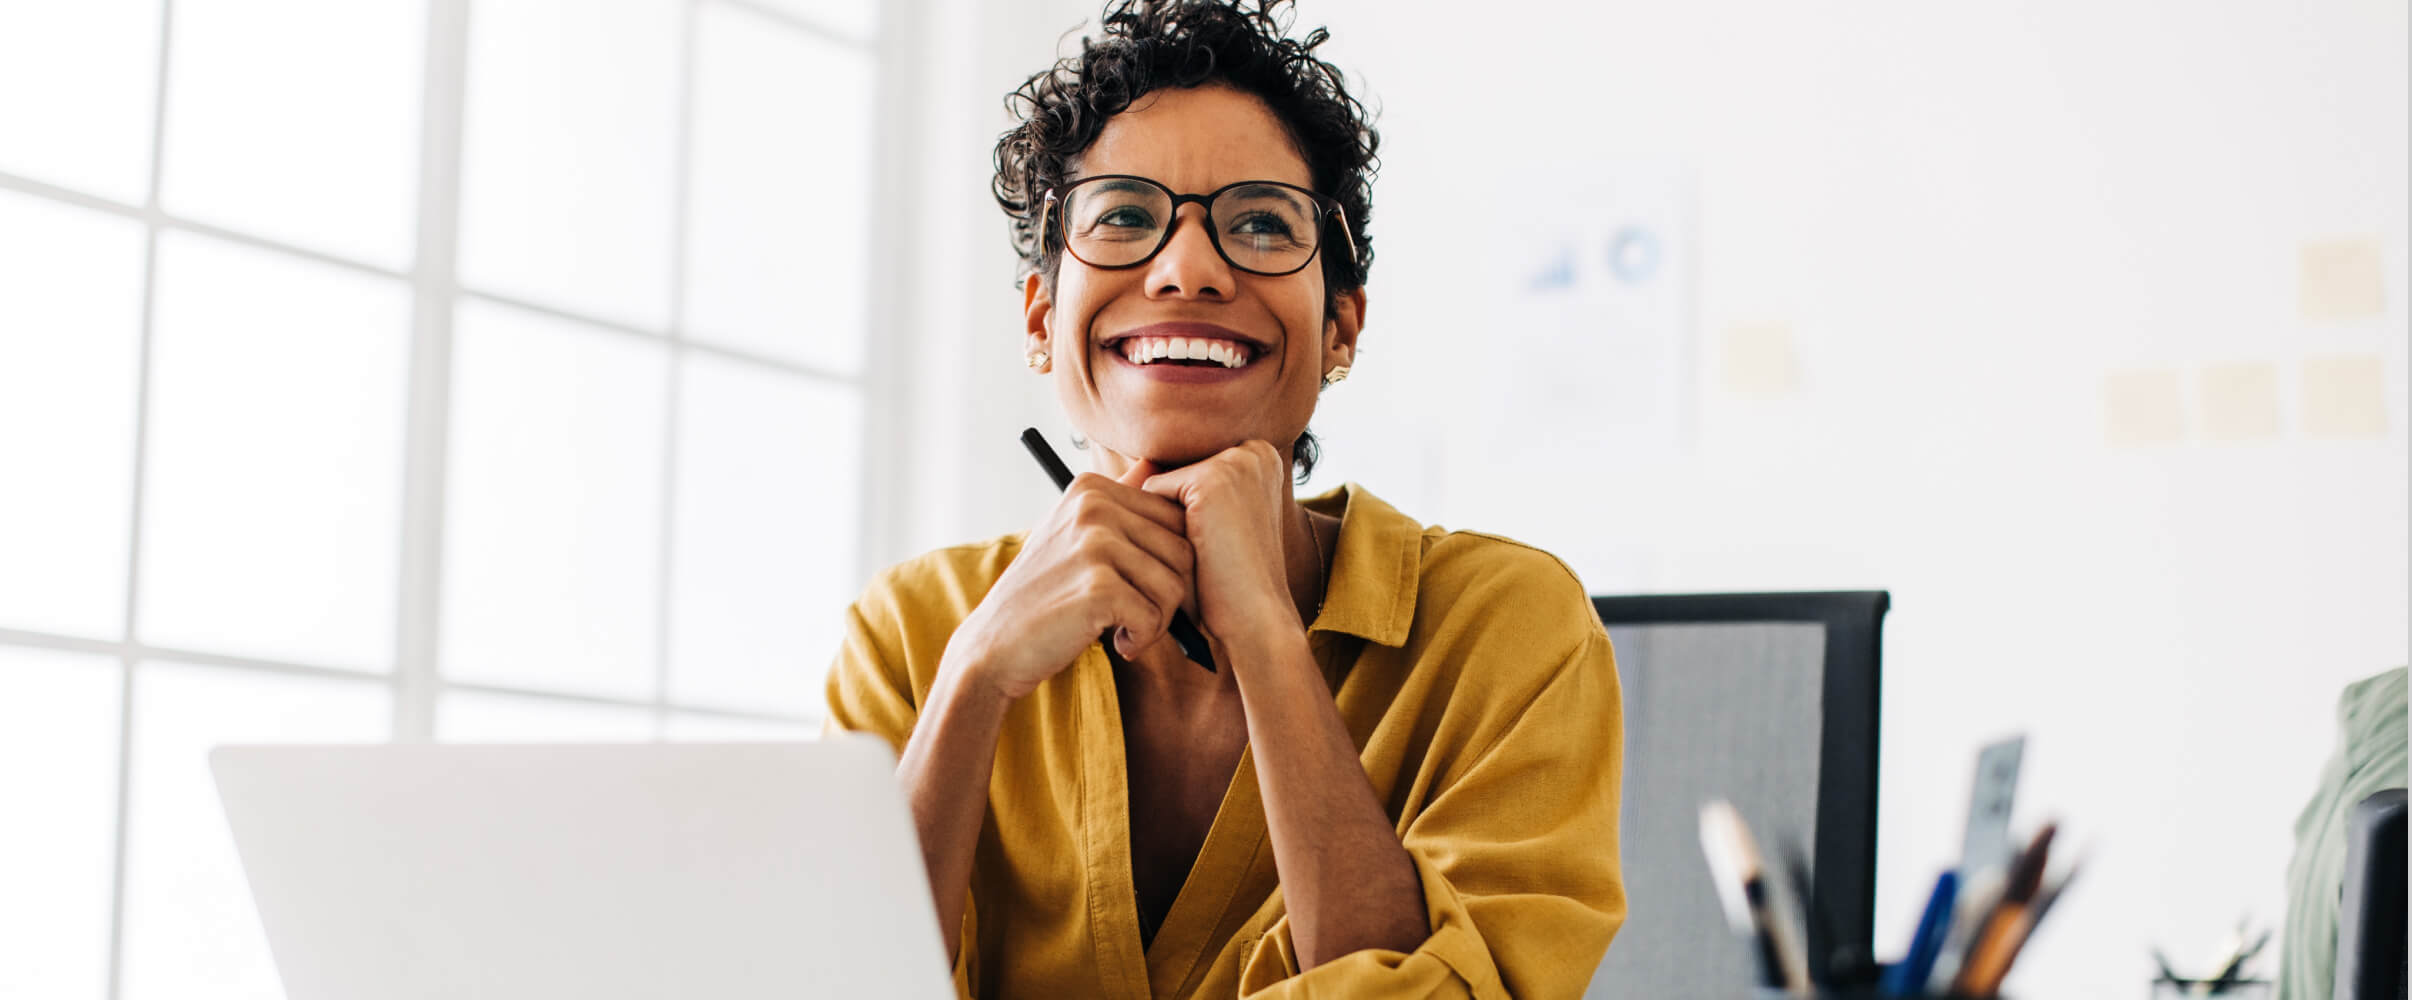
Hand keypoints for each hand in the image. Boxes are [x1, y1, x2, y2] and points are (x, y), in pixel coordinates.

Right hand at [944, 460, 1194, 700]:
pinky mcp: (1098, 586)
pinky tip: (1117, 643)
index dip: (1170, 563)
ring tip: (1124, 628)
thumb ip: (1115, 499)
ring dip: (1157, 620)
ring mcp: (1094, 544)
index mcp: (1091, 488)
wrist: (996, 643)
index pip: (1176, 519)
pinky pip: (1154, 616)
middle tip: (1136, 614)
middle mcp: (1093, 507)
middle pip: (1182, 551)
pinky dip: (1142, 639)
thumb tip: (1154, 462)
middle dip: (1168, 594)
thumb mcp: (1072, 531)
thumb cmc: (1043, 593)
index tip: (1138, 586)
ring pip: (1174, 586)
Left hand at [1135, 440, 1297, 640]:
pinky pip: (1152, 491)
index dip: (1186, 509)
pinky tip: (1194, 550)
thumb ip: (1182, 487)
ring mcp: (1235, 462)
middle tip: (1208, 548)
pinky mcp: (1212, 480)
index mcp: (1262, 457)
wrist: (1255, 618)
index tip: (1212, 539)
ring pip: (1162, 482)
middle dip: (1174, 511)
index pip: (1192, 468)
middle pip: (1176, 471)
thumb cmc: (1231, 578)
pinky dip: (1157, 526)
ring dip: (1165, 521)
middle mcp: (1254, 451)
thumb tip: (1137, 463)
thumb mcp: (1212, 523)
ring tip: (1202, 550)